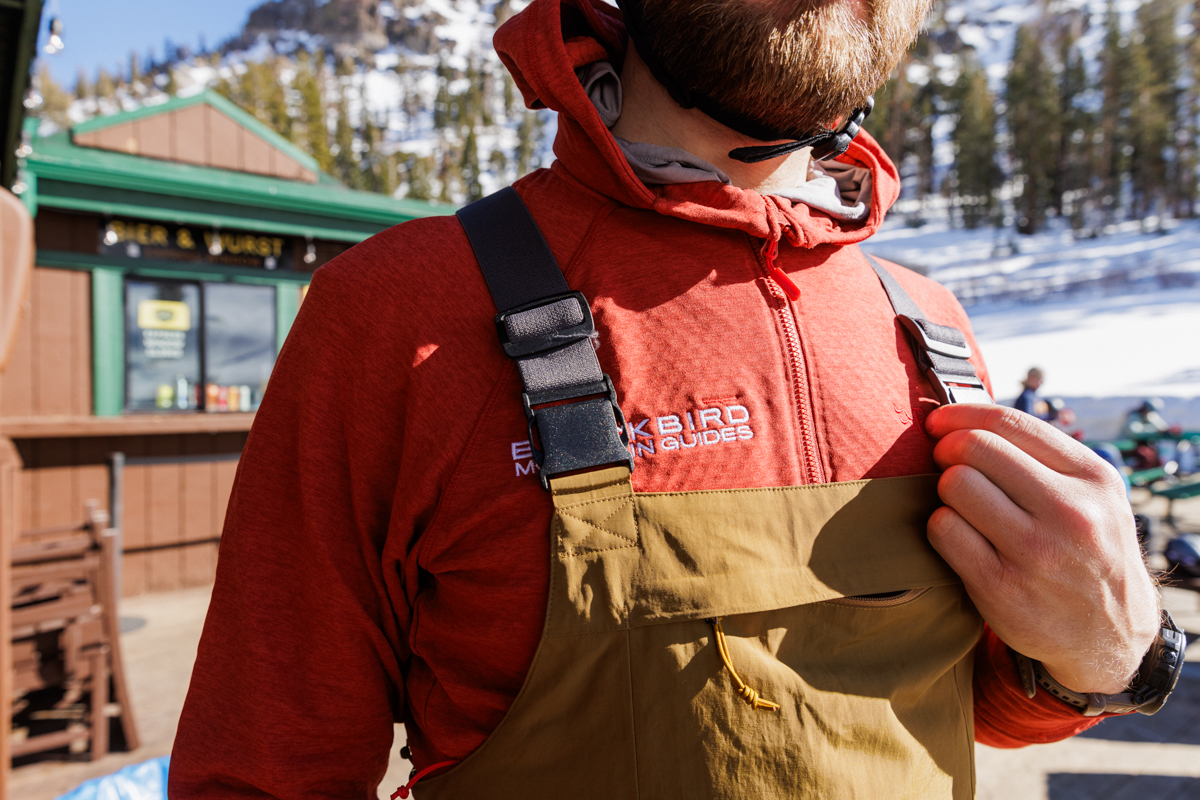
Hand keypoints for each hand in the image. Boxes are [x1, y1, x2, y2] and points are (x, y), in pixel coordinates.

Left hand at [925, 404, 1158, 694]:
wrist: (1111, 636)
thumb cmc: (1088, 551)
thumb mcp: (1094, 496)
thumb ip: (1043, 457)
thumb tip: (967, 416)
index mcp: (1092, 478)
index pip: (1010, 424)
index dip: (961, 414)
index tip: (939, 422)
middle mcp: (1070, 512)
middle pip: (973, 449)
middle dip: (948, 451)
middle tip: (946, 464)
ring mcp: (1035, 552)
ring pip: (954, 485)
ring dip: (945, 491)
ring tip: (962, 506)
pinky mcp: (1000, 587)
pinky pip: (943, 530)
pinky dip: (939, 526)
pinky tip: (958, 536)